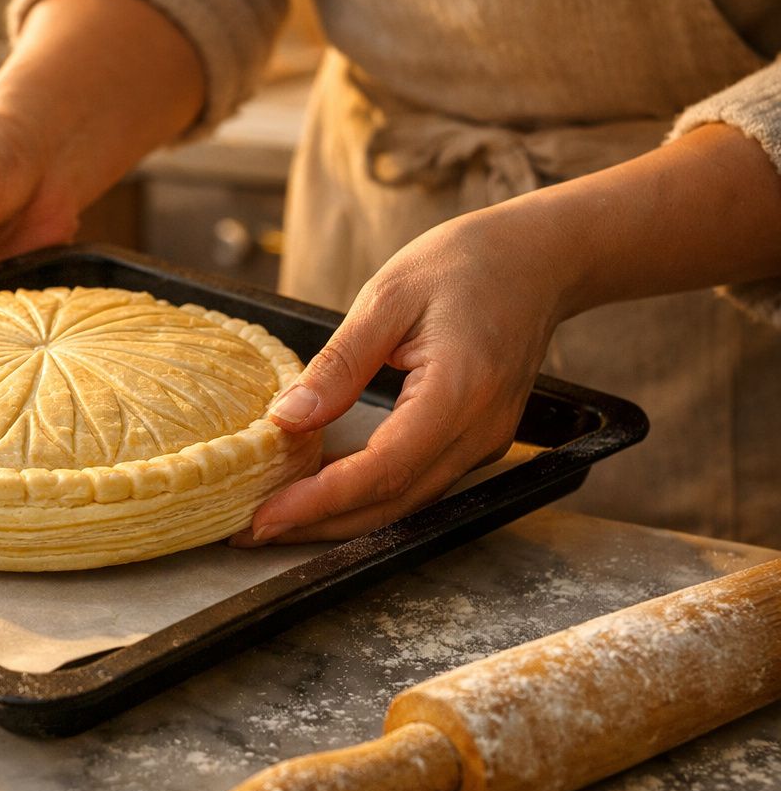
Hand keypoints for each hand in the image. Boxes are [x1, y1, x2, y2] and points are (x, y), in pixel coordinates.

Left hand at [231, 210, 566, 544]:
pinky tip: (322, 490)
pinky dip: (366, 496)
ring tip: (276, 517)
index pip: (383, 470)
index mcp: (459, 391)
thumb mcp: (388, 296)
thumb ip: (338, 363)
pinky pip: (416, 484)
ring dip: (339, 518)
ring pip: (404, 504)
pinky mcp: (476, 442)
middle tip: (253, 530)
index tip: (266, 516)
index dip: (320, 502)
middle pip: (392, 504)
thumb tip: (287, 419)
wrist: (538, 259)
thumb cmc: (466, 264)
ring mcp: (484, 443)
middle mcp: (479, 431)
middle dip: (318, 525)